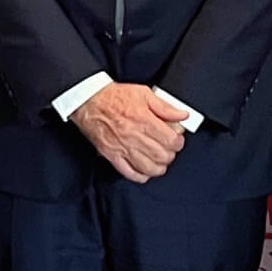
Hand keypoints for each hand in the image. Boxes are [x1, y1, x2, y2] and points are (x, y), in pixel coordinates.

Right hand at [73, 83, 188, 182]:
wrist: (89, 101)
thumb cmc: (115, 97)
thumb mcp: (144, 94)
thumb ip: (165, 106)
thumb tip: (182, 115)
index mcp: (144, 120)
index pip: (170, 141)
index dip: (178, 142)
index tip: (177, 139)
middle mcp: (134, 136)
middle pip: (162, 156)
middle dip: (170, 155)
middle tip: (169, 149)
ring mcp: (123, 148)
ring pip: (149, 168)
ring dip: (159, 167)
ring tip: (159, 161)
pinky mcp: (112, 156)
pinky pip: (130, 173)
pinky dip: (141, 176)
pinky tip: (145, 170)